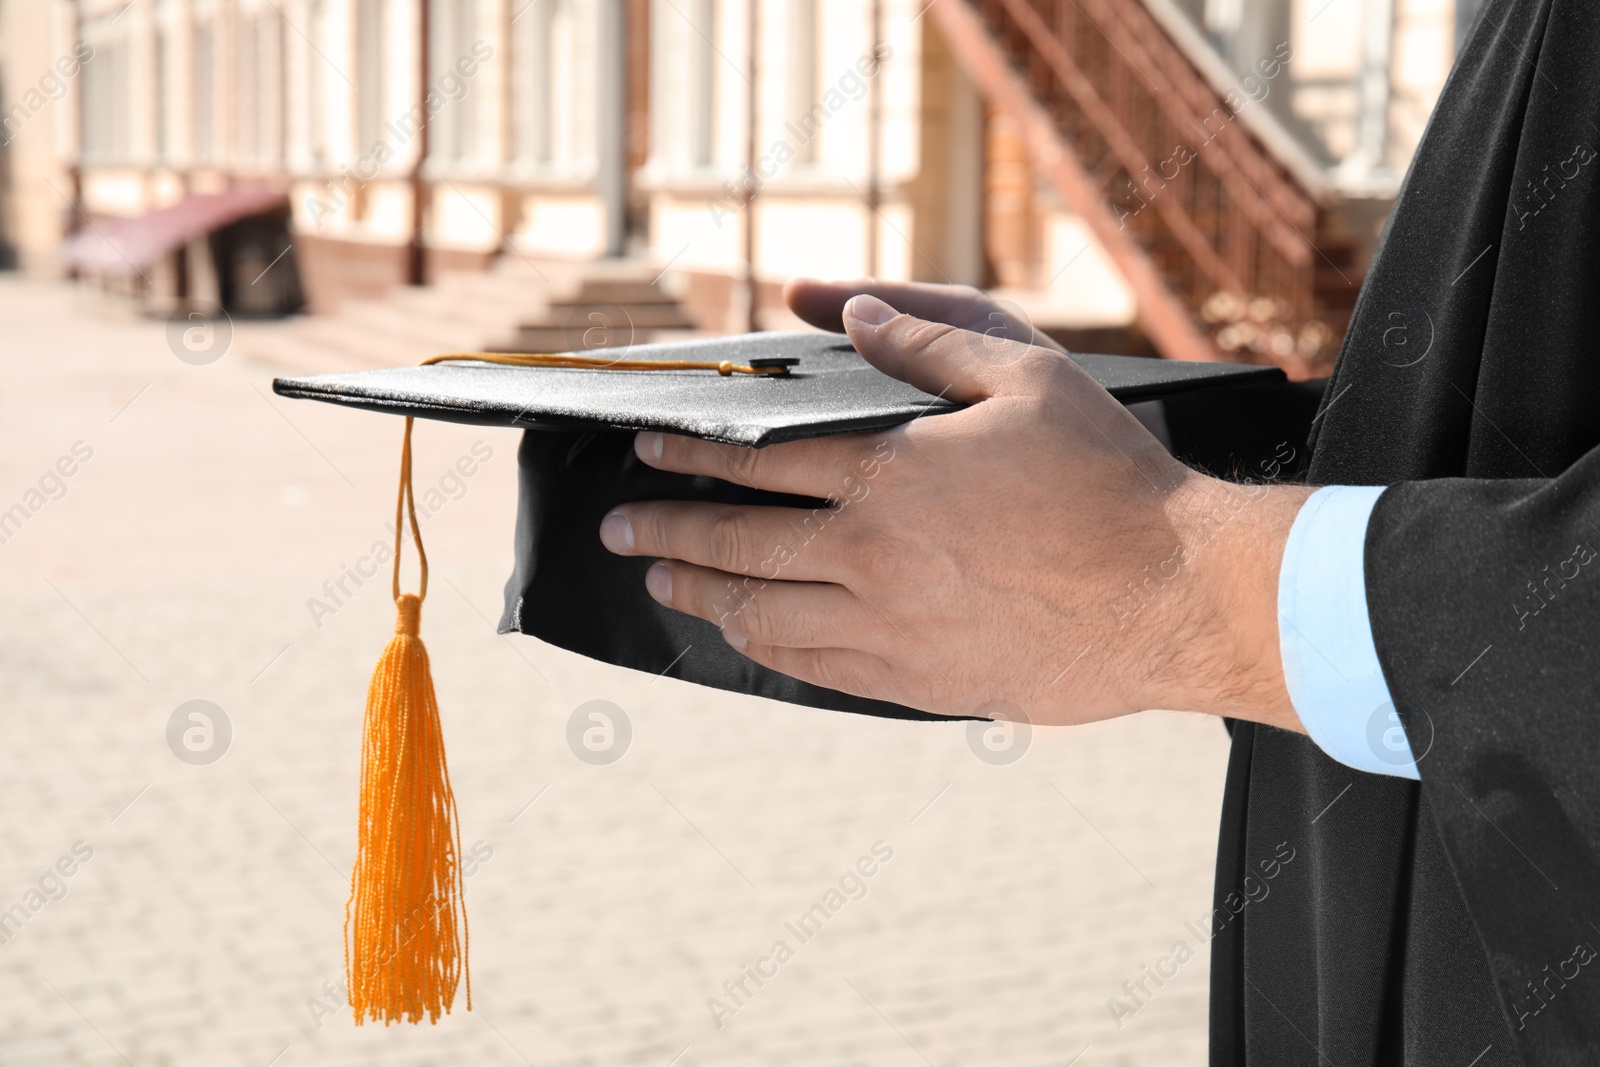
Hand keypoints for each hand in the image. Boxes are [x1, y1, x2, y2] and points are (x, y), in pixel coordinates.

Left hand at [599, 288, 1310, 729]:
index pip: (759, 459)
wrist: (1174, 596)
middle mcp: (871, 557)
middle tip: (619, 525)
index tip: (648, 449)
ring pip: (763, 614)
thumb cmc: (1108, 479)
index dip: (693, 452)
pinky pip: (815, 670)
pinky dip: (765, 649)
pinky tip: (744, 636)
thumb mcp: (1026, 376)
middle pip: (739, 541)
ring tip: (662, 578)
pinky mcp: (919, 682)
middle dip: (667, 527)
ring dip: (702, 590)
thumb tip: (847, 311)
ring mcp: (890, 628)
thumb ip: (927, 338)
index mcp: (889, 475)